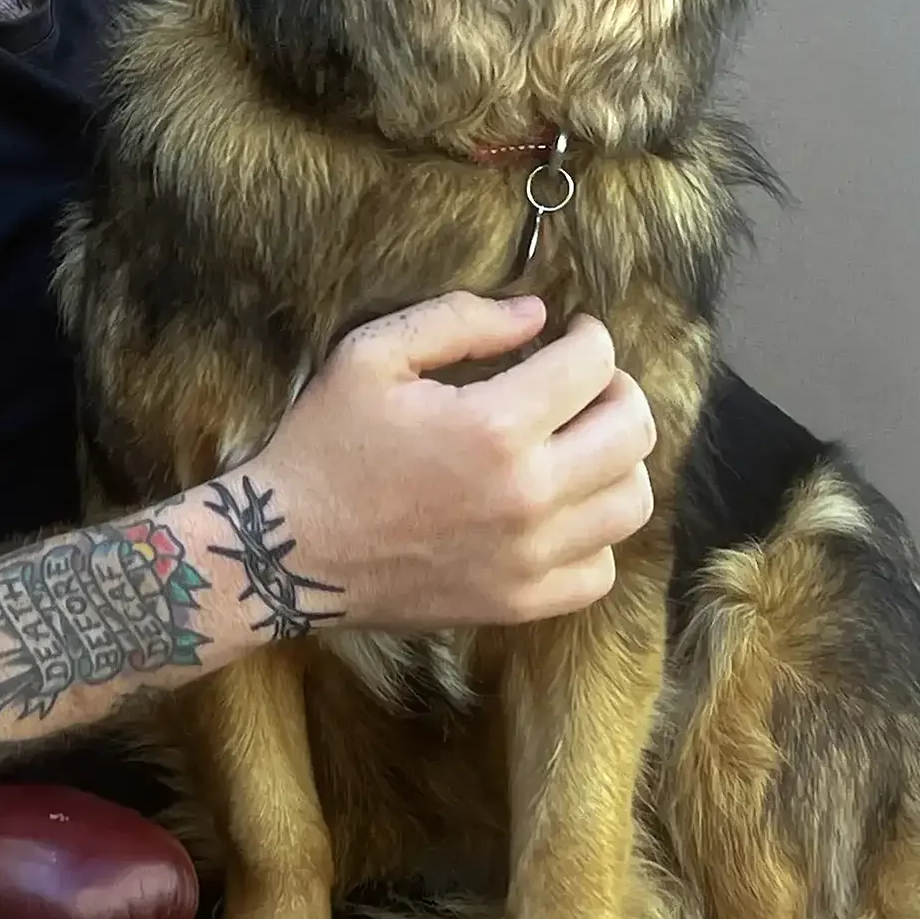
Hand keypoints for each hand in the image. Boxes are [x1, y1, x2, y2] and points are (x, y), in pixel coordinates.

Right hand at [249, 295, 656, 628]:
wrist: (286, 552)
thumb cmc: (324, 444)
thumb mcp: (370, 354)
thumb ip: (459, 320)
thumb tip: (537, 315)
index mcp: (494, 425)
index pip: (593, 365)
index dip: (590, 336)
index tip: (573, 334)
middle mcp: (527, 495)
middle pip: (633, 431)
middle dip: (618, 390)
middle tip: (585, 383)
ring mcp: (529, 558)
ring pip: (630, 502)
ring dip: (617, 461)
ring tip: (580, 443)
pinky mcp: (518, 603)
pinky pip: (600, 568)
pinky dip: (594, 533)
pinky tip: (558, 508)